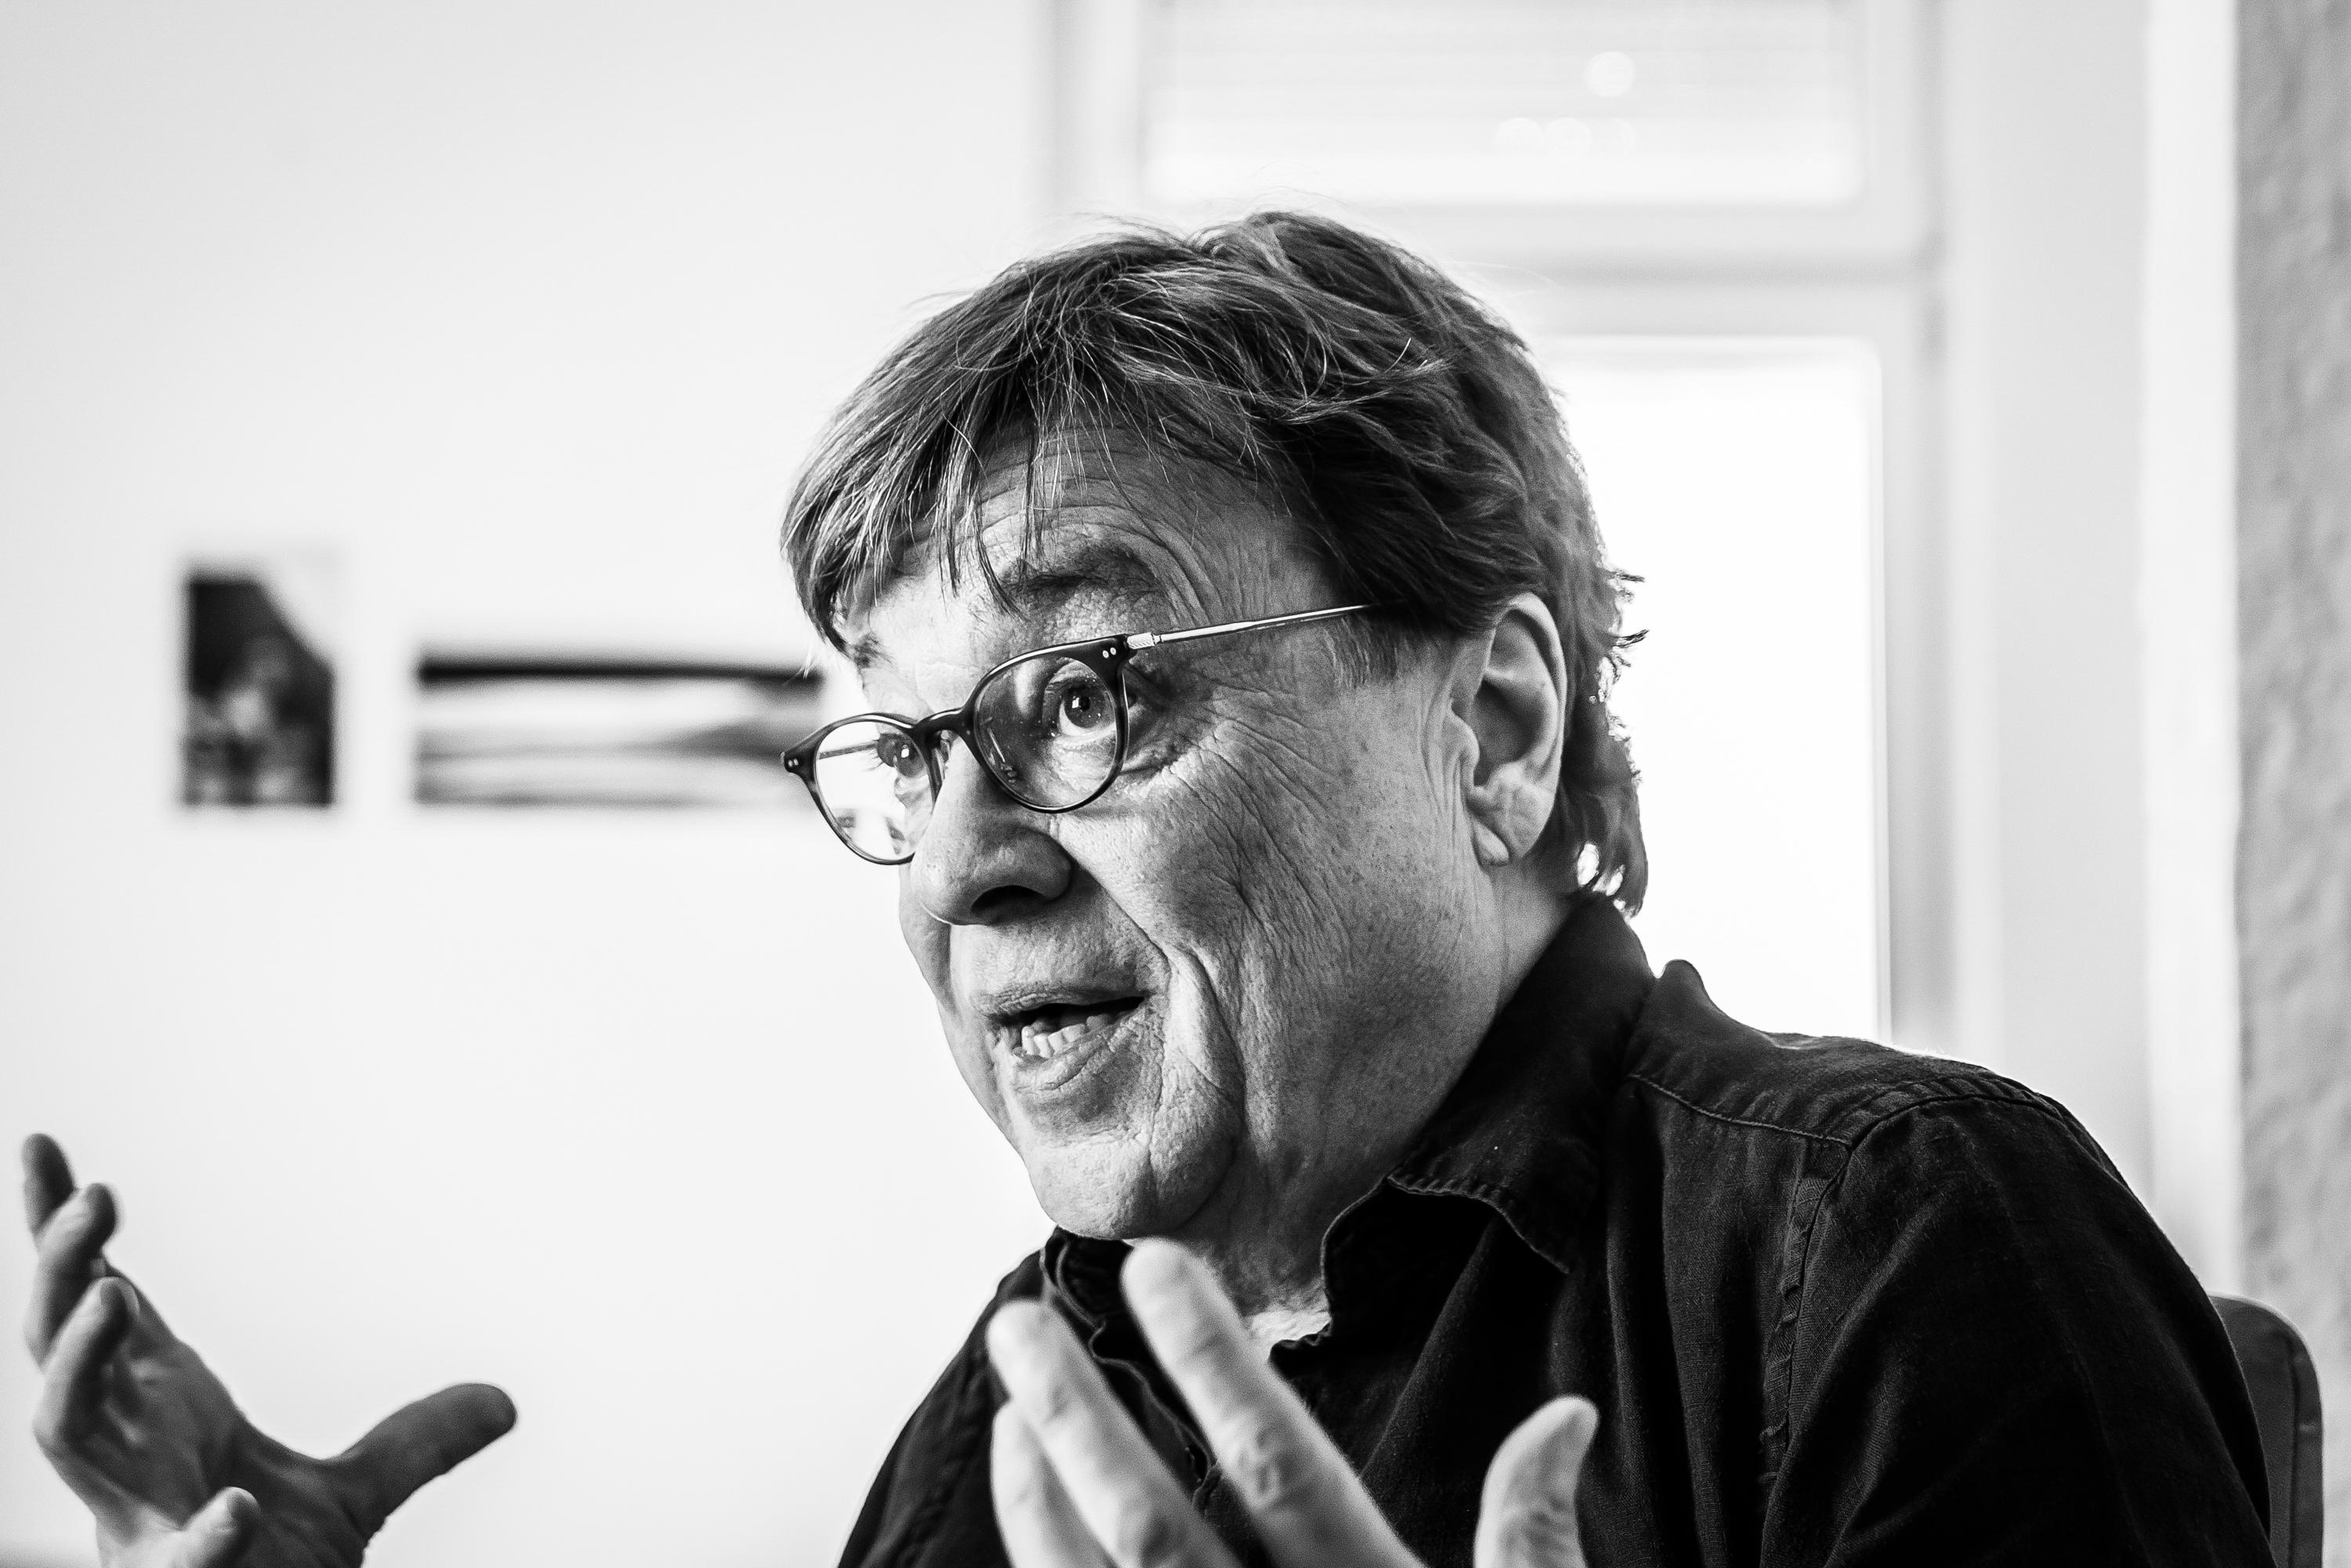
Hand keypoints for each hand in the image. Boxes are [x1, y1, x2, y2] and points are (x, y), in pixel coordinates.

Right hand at [21, 1134, 515, 1567]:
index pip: (94, 1306)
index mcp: (158, 1418)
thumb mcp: (354, 1496)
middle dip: (63, 1269)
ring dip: (77, 1359)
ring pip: (65, 1425)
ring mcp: (135, 1517)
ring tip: (116, 1293)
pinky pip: (179, 1557)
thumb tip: (505, 1401)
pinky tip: (240, 1508)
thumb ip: (415, 1442)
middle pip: (59, 1345)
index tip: (43, 1139)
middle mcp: (126, 1456)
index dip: (63, 1234)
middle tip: (94, 1195)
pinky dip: (208, 1533)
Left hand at [986, 1240, 1594, 1566]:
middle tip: (1013, 1319)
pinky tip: (1031, 1521)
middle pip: (1152, 1520)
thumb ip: (1535, 1541)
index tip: (1152, 1265)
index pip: (1271, 1460)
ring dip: (1041, 1500)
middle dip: (1076, 1413)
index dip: (1208, 1355)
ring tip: (1005, 1407)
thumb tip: (1565, 1418)